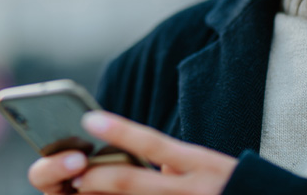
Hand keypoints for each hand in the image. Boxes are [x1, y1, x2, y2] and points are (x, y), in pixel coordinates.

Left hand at [28, 111, 237, 194]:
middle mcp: (188, 187)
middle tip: (71, 170)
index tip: (90, 119)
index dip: (120, 131)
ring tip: (80, 187)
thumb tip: (150, 164)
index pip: (152, 142)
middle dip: (96, 176)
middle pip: (131, 180)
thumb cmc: (234, 182)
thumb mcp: (209, 163)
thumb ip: (176, 160)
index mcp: (198, 162)